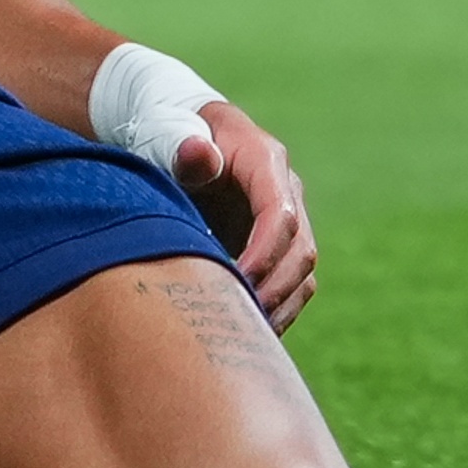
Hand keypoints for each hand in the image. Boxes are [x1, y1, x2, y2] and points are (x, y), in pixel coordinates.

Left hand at [168, 101, 318, 331]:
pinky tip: (249, 331)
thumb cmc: (166, 133)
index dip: (264, 254)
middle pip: (300, 250)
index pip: (280, 215)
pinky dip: (276, 308)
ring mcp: (284, 219)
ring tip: (246, 334)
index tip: (238, 283)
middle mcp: (285, 191)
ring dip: (280, 306)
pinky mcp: (274, 244)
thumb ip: (181, 145)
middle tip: (240, 319)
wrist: (172, 134)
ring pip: (302, 272)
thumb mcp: (167, 132)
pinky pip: (290, 282)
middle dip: (275, 289)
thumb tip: (199, 154)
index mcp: (264, 161)